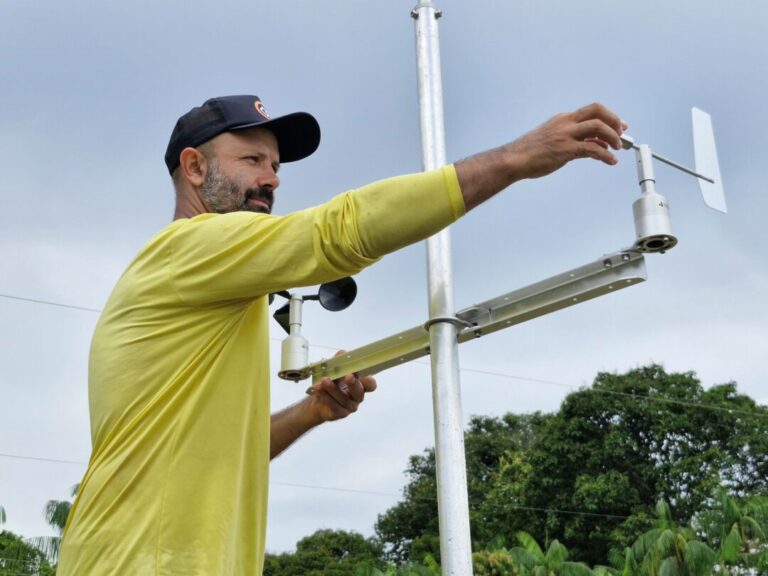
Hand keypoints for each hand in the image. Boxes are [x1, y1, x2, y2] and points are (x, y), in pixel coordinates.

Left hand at [305, 351, 376, 422]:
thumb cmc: (331, 385)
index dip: (368, 380)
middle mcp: (357, 396)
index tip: (359, 372)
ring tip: (324, 380)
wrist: (319, 402)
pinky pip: (334, 405)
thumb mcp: (334, 371)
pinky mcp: (340, 413)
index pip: (371, 384)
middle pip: (359, 391)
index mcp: (360, 385)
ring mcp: (350, 406)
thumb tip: (343, 353)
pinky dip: (325, 396)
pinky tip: (318, 389)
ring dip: (333, 389)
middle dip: (353, 383)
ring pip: (344, 398)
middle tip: (348, 376)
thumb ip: (339, 361)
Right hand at [506, 102, 627, 179]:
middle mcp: (566, 123)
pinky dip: (605, 155)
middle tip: (622, 133)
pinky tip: (610, 161)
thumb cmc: (530, 153)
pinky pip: (592, 149)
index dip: (609, 117)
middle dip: (614, 120)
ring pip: (598, 127)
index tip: (618, 126)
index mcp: (563, 119)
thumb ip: (575, 140)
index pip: (591, 111)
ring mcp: (565, 135)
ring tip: (617, 148)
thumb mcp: (554, 140)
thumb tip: (594, 145)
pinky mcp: (565, 149)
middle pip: (597, 111)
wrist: (514, 159)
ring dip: (613, 137)